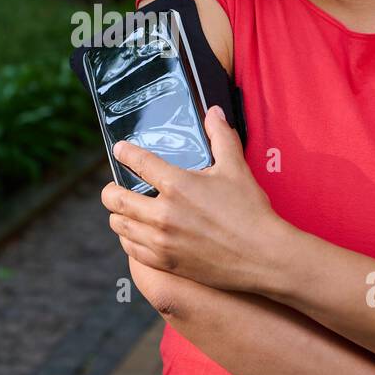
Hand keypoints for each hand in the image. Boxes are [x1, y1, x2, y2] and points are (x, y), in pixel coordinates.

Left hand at [101, 105, 283, 293]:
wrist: (263, 257)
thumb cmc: (251, 211)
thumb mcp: (236, 168)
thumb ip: (221, 136)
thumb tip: (214, 112)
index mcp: (177, 185)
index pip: (137, 162)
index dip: (124, 153)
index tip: (119, 150)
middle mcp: (163, 213)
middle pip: (115, 198)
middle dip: (111, 190)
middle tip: (114, 186)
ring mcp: (162, 241)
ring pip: (119, 225)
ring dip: (118, 215)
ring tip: (124, 210)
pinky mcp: (165, 263)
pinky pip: (131, 249)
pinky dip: (129, 238)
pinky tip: (135, 234)